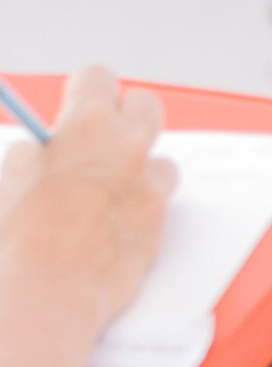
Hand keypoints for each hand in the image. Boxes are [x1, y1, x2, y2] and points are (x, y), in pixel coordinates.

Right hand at [0, 65, 172, 332]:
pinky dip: (144, 206)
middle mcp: (126, 148)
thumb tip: (45, 147)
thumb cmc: (19, 235)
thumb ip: (38, 150)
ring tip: (112, 191)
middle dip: (127, 116)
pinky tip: (118, 221)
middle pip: (145, 106)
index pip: (98, 76)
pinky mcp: (160, 224)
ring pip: (162, 159)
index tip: (80, 104)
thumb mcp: (12, 174)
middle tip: (106, 138)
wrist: (47, 290)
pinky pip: (161, 202)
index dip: (86, 91)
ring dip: (142, 169)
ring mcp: (148, 187)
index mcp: (85, 125)